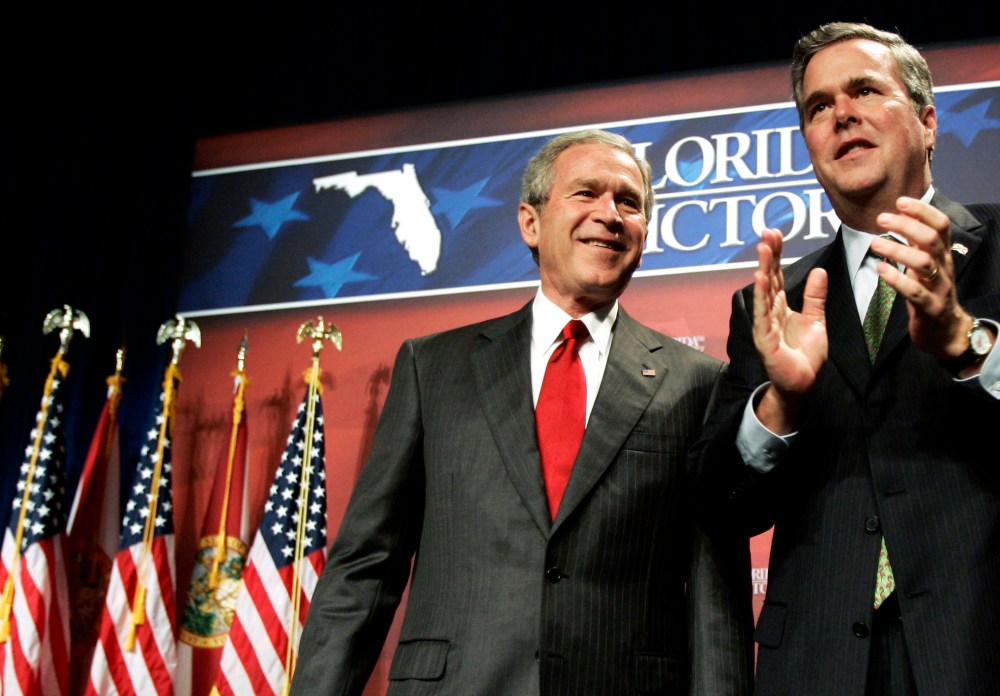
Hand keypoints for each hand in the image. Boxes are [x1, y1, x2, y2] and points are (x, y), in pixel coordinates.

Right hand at [751, 228, 827, 433]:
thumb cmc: (805, 356)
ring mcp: (765, 324)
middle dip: (768, 255)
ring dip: (763, 269)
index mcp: (781, 307)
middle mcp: (770, 312)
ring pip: (764, 292)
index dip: (777, 255)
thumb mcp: (816, 321)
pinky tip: (761, 278)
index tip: (775, 234)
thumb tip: (819, 271)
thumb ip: (815, 297)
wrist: (803, 384)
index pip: (778, 275)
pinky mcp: (765, 338)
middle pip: (769, 278)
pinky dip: (761, 296)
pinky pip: (763, 313)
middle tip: (767, 233)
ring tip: (763, 248)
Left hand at [870, 197, 970, 359]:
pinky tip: (880, 270)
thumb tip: (898, 217)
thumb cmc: (929, 292)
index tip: (900, 201)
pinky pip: (914, 291)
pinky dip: (896, 279)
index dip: (923, 211)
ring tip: (875, 243)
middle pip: (931, 240)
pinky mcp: (929, 307)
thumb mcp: (925, 264)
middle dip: (907, 226)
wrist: (945, 331)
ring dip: (898, 250)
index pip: (940, 225)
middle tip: (882, 219)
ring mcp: (939, 288)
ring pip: (923, 263)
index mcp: (943, 254)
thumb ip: (915, 243)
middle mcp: (944, 267)